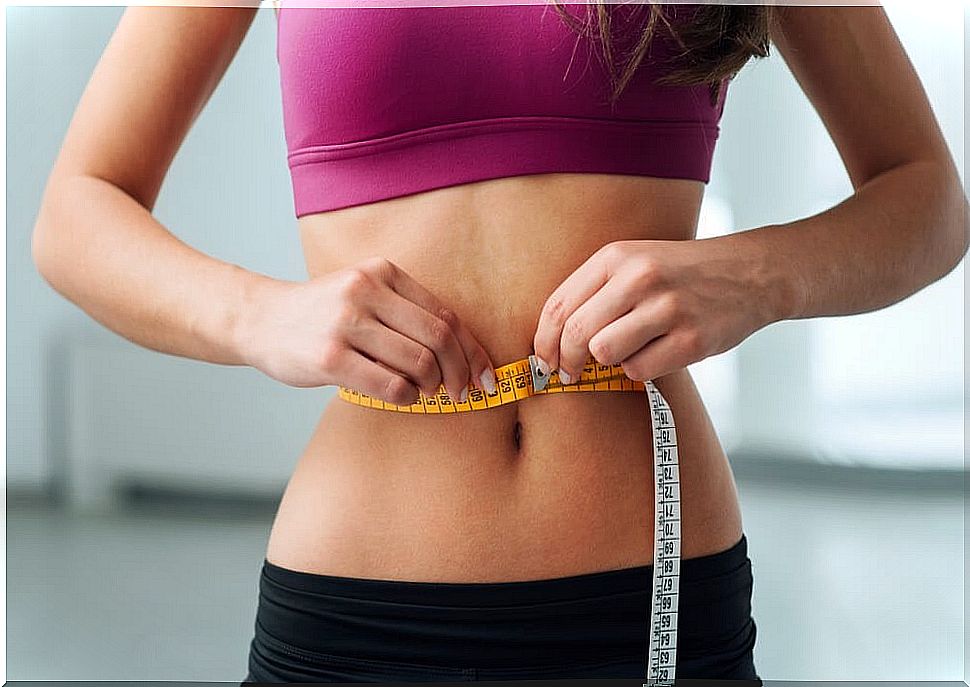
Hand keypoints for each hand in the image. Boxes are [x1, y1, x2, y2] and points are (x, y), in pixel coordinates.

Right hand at [238, 257, 496, 405]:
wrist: (259, 319)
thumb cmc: (320, 315)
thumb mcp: (363, 295)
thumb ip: (405, 314)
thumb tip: (463, 355)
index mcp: (382, 273)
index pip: (445, 314)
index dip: (473, 350)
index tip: (486, 376)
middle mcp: (365, 291)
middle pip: (439, 337)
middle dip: (460, 371)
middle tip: (462, 392)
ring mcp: (346, 323)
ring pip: (418, 362)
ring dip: (433, 386)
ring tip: (428, 393)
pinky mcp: (330, 357)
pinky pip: (389, 384)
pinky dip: (407, 397)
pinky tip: (403, 397)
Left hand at [532, 238, 775, 383]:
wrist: (751, 273)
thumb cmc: (681, 274)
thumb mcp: (635, 262)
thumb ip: (594, 292)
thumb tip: (550, 340)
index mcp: (617, 256)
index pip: (559, 305)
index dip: (543, 340)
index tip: (541, 360)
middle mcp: (640, 278)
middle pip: (577, 333)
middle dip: (565, 360)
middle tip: (567, 373)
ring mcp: (667, 309)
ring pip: (604, 352)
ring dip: (606, 362)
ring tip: (623, 351)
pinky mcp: (690, 340)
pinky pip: (639, 369)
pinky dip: (639, 369)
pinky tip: (655, 353)